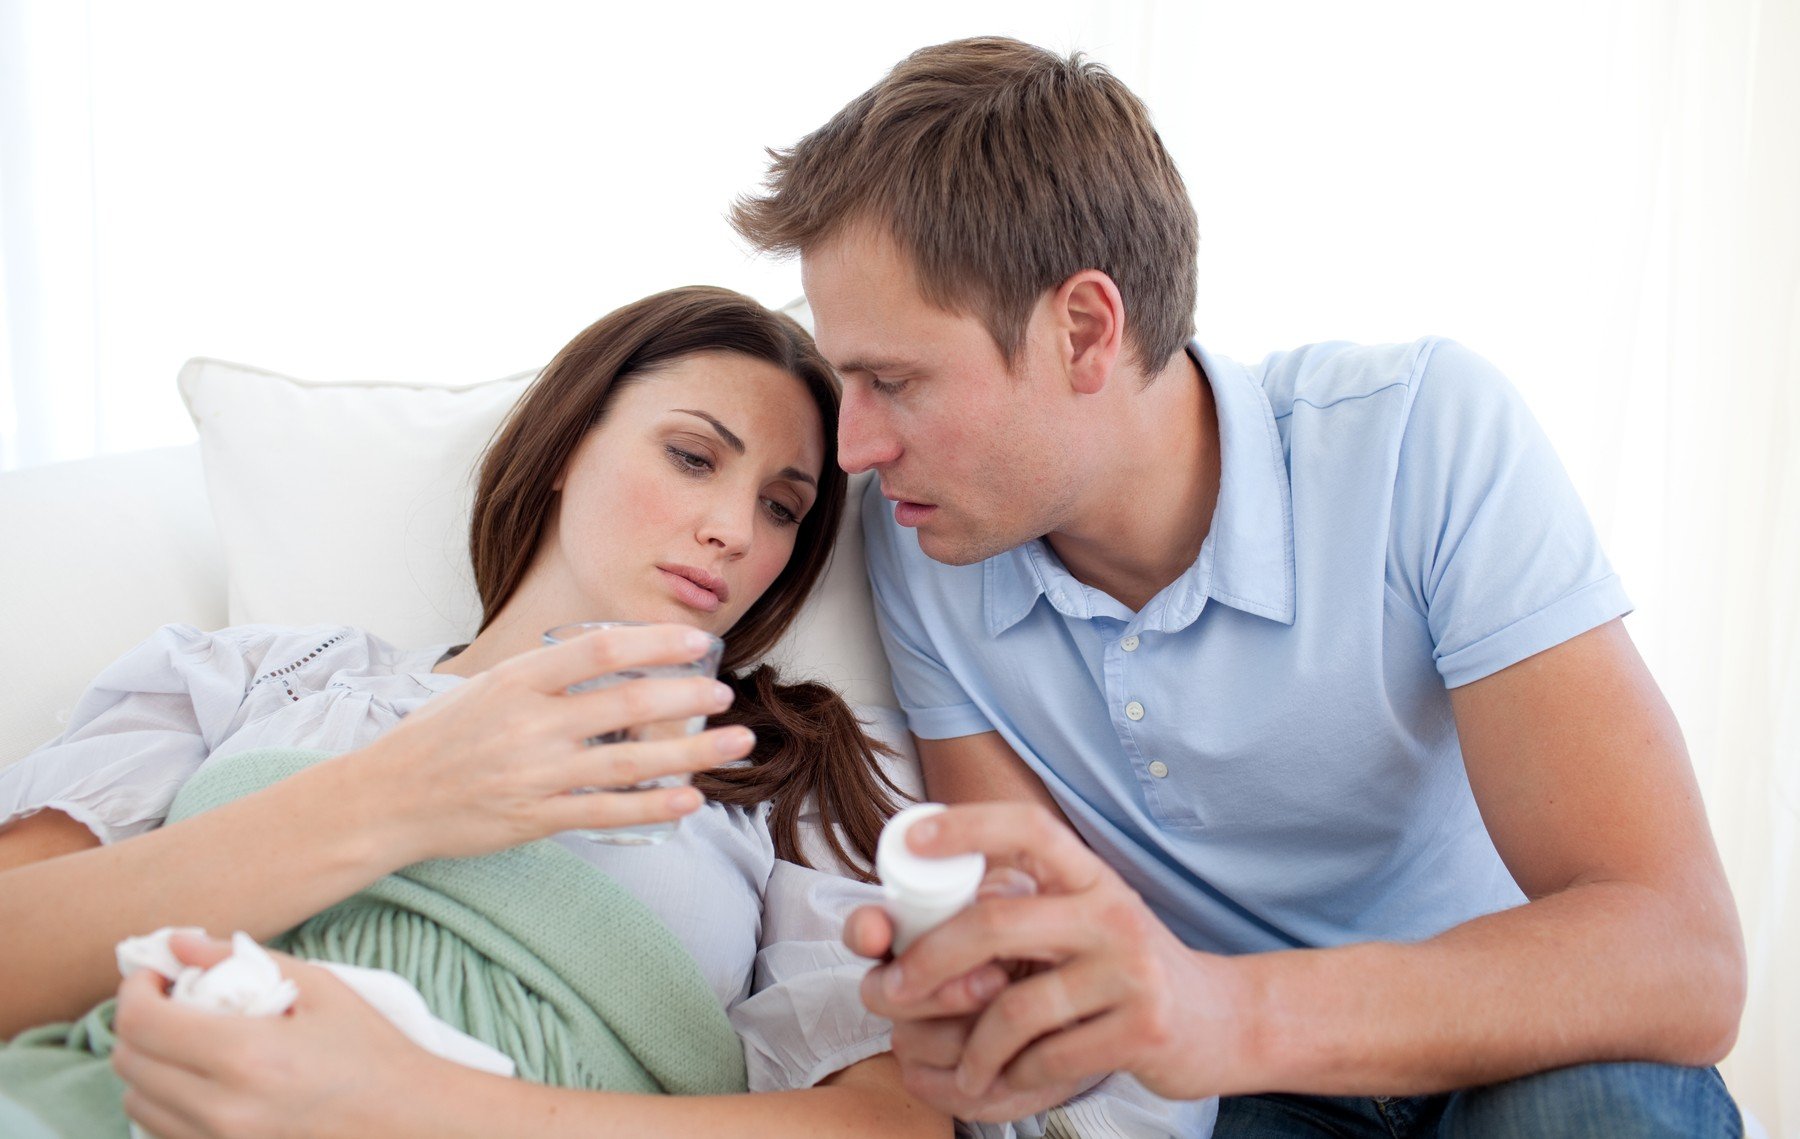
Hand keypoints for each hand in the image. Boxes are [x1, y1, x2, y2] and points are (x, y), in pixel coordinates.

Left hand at [111, 933, 441, 1138]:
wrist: (407, 1121)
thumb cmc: (370, 1052)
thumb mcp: (320, 988)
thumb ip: (242, 960)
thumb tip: (180, 942)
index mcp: (246, 1054)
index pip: (142, 1021)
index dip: (135, 989)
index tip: (155, 975)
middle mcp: (222, 1108)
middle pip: (129, 1062)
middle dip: (138, 1023)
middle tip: (170, 1002)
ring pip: (137, 1103)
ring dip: (148, 1065)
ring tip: (185, 1043)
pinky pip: (162, 1132)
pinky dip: (165, 1102)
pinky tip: (201, 1081)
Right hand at [360, 624, 753, 862]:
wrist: (385, 799)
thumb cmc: (437, 737)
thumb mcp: (484, 686)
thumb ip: (543, 676)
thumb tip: (607, 656)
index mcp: (517, 681)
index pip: (599, 652)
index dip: (654, 644)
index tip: (697, 641)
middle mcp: (530, 726)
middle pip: (626, 707)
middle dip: (686, 698)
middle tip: (726, 693)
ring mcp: (535, 776)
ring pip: (629, 764)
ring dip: (691, 753)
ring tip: (737, 743)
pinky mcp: (535, 819)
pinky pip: (606, 812)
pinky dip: (652, 806)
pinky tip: (691, 799)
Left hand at [850, 804, 1246, 1119]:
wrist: (1222, 1022)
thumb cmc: (1127, 970)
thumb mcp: (1086, 920)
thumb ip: (1026, 908)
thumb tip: (923, 910)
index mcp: (1091, 877)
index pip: (1029, 828)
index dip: (969, 826)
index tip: (915, 840)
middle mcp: (1112, 911)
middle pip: (997, 922)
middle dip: (930, 961)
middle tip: (892, 993)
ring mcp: (1130, 970)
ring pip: (1016, 1007)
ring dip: (973, 1048)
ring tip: (961, 1070)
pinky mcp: (1143, 1028)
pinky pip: (1050, 1056)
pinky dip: (1016, 1075)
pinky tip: (1010, 1080)